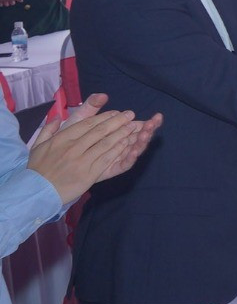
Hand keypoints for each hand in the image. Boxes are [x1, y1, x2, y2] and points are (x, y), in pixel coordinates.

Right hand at [27, 94, 157, 202]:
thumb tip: (56, 116)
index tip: (116, 112)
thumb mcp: (38, 145)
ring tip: (132, 127)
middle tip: (130, 114)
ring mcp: (82, 161)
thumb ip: (48, 129)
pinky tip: (126, 144)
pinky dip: (117, 150)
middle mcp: (73, 147)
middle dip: (117, 121)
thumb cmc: (38, 168)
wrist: (37, 191)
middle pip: (99, 131)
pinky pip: (106, 159)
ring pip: (105, 144)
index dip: (104, 117)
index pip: (87, 124)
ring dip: (121, 134)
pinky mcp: (89, 174)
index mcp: (62, 139)